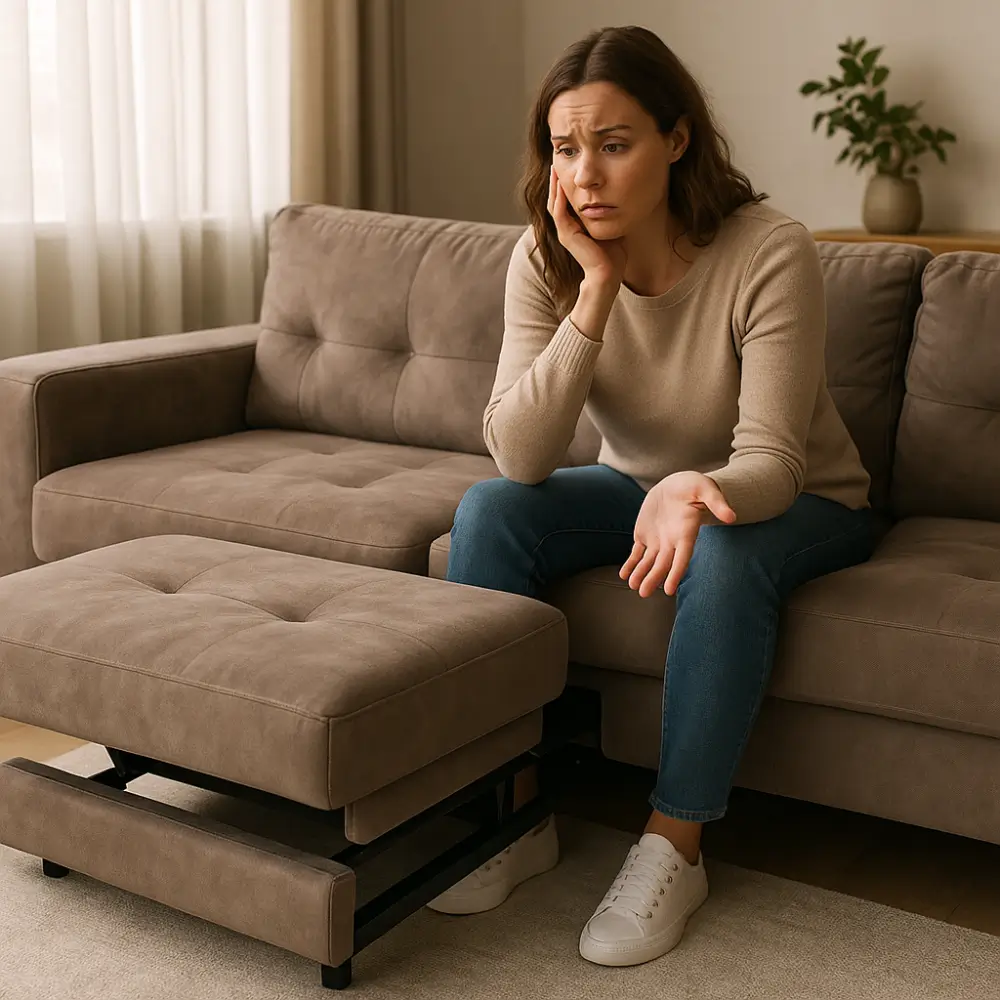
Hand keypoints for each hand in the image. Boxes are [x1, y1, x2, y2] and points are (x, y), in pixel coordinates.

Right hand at [548, 166, 626, 289]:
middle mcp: (566, 227)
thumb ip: (609, 210)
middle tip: (557, 159)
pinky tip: (561, 182)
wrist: (609, 273)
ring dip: (554, 185)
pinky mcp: (566, 235)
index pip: (566, 199)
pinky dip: (559, 197)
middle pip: (556, 198)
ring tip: (555, 167)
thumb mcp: (610, 224)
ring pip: (554, 202)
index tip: (570, 164)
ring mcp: (564, 231)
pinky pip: (559, 212)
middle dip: (556, 179)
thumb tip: (620, 193)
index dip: (566, 182)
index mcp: (575, 225)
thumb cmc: (613, 253)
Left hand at [620, 472, 736, 597]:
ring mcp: (657, 540)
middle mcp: (672, 541)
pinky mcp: (644, 535)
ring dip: (640, 574)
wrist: (676, 484)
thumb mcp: (706, 490)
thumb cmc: (694, 486)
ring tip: (632, 585)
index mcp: (687, 533)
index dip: (675, 573)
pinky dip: (630, 564)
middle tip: (643, 593)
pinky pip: (636, 553)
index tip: (669, 590)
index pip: (682, 558)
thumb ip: (717, 502)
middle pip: (662, 564)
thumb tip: (731, 517)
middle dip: (653, 578)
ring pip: (648, 562)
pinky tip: (623, 574)